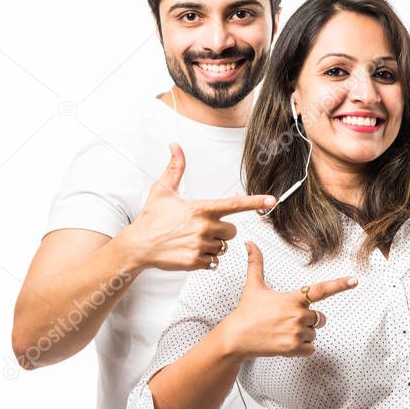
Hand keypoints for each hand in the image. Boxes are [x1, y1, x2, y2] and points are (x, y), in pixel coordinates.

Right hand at [122, 143, 276, 271]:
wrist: (137, 246)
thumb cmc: (151, 218)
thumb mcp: (162, 190)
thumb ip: (175, 168)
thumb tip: (175, 146)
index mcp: (201, 208)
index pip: (234, 204)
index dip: (255, 201)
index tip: (272, 200)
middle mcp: (204, 227)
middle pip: (232, 230)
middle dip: (221, 230)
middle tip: (201, 228)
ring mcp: (200, 246)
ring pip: (223, 247)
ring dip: (213, 245)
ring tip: (192, 240)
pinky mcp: (196, 262)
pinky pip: (214, 261)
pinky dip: (205, 258)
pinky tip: (190, 251)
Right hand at [221, 241, 357, 359]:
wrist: (235, 337)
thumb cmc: (246, 312)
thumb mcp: (253, 286)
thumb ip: (256, 263)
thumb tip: (249, 243)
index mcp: (293, 298)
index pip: (321, 290)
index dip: (340, 284)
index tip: (354, 280)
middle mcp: (298, 314)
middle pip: (320, 318)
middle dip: (309, 320)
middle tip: (287, 319)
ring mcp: (296, 332)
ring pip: (314, 334)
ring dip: (303, 334)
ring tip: (282, 331)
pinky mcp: (293, 348)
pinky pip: (310, 349)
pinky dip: (301, 348)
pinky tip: (285, 342)